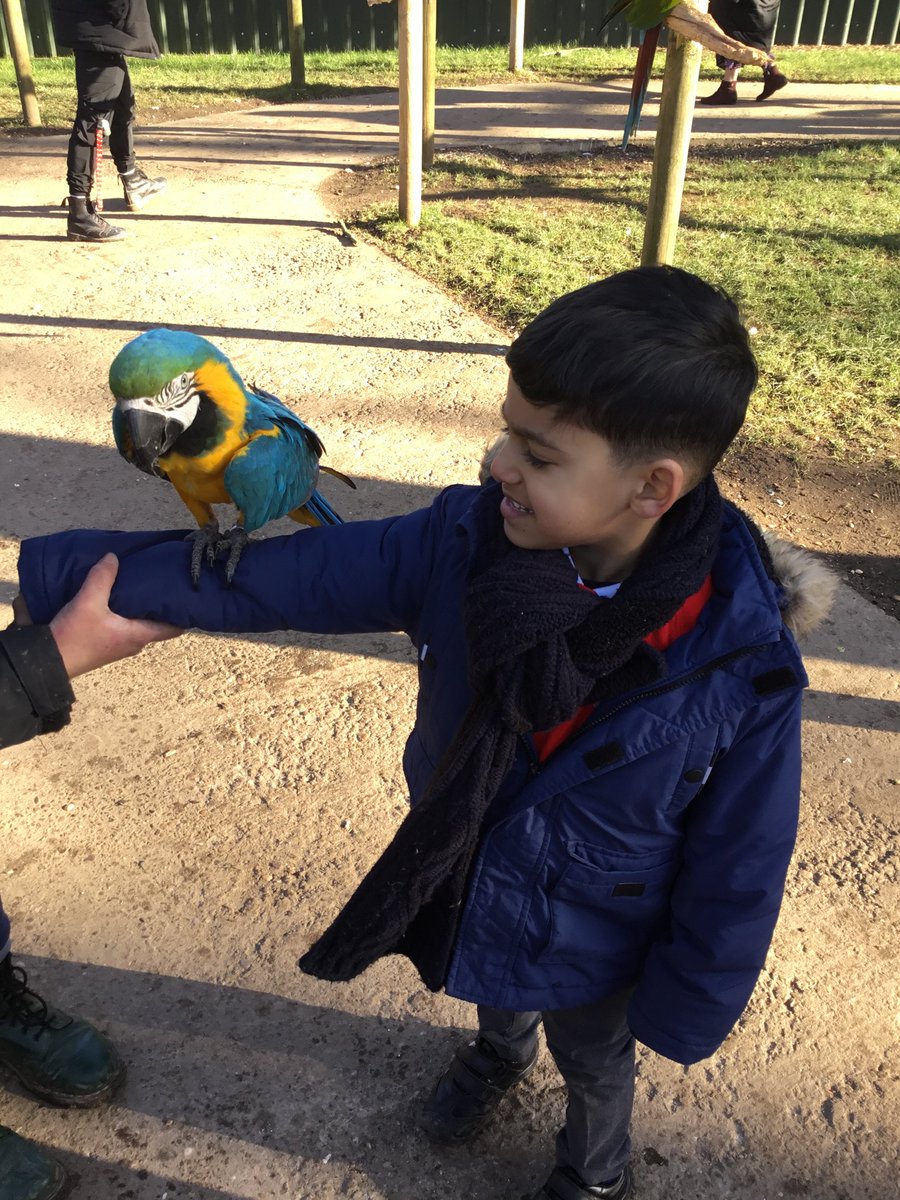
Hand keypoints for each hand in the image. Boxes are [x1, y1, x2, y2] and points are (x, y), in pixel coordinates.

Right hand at [49, 553, 181, 677]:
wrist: (48, 661)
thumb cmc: (73, 636)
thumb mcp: (88, 602)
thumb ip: (102, 578)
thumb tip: (113, 557)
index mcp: (139, 635)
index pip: (174, 628)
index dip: (184, 613)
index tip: (188, 595)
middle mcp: (134, 642)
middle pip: (157, 623)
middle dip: (162, 605)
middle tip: (164, 583)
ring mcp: (120, 645)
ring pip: (140, 623)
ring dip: (142, 608)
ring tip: (142, 585)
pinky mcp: (106, 643)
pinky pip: (125, 625)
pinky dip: (127, 612)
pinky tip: (119, 597)